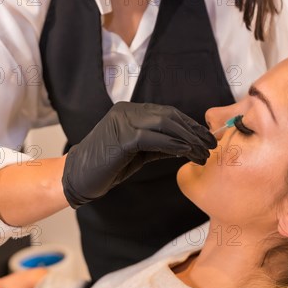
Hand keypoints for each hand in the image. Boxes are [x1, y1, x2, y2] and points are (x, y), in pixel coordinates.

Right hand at [0, 268, 47, 287]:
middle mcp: (9, 277)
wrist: (38, 278)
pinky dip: (19, 286)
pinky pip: (20, 281)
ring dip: (9, 287)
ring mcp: (19, 276)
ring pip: (11, 282)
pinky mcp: (28, 276)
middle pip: (0, 282)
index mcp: (1, 282)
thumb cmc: (23, 287)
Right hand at [62, 102, 216, 207]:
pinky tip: (187, 153)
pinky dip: (174, 145)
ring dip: (188, 139)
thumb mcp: (138, 153)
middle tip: (211, 145)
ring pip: (165, 124)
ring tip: (203, 153)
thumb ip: (159, 145)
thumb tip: (186, 146)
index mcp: (130, 111)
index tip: (206, 137)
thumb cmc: (106, 167)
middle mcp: (127, 111)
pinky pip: (155, 138)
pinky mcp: (122, 137)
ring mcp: (124, 121)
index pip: (168, 113)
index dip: (190, 124)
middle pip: (170, 116)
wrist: (75, 177)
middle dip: (194, 131)